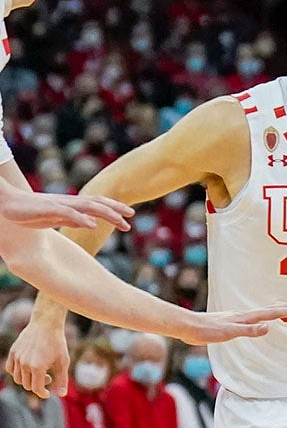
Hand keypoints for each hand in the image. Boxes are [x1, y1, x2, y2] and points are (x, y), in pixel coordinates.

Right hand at [0, 188, 133, 230]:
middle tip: (132, 216)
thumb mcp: (55, 217)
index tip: (130, 216)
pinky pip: (68, 213)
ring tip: (121, 220)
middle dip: (116, 208)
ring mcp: (59, 205)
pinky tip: (92, 225)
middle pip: (97, 203)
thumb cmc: (31, 210)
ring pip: (87, 206)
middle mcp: (69, 202)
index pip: (97, 203)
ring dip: (106, 212)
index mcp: (71, 205)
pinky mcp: (48, 209)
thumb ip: (72, 220)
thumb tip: (90, 224)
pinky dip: (81, 218)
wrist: (7, 203)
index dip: (114, 207)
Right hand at [6, 318, 69, 398]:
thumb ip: (62, 379)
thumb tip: (62, 395)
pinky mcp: (13, 352)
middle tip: (49, 376)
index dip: (43, 393)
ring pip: (18, 379)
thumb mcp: (63, 362)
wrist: (46, 324)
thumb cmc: (57, 343)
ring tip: (40, 371)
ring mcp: (17, 358)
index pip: (37, 389)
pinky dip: (17, 373)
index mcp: (37, 368)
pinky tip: (29, 368)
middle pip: (27, 385)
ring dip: (28, 380)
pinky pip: (11, 369)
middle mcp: (24, 364)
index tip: (49, 393)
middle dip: (38, 385)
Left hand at [175, 304, 286, 345]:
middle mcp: (243, 315)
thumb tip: (268, 327)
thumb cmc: (207, 331)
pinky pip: (253, 317)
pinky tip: (258, 320)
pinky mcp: (231, 321)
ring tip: (284, 310)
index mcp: (246, 318)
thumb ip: (249, 330)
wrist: (188, 326)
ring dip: (275, 311)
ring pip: (261, 312)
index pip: (272, 314)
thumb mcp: (229, 332)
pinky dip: (262, 316)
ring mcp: (237, 317)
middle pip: (269, 310)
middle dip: (285, 308)